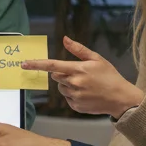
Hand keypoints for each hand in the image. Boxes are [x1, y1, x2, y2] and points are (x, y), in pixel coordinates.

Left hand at [23, 36, 142, 117]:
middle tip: (79, 74)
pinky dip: (73, 95)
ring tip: (85, 85)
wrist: (120, 98)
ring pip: (61, 88)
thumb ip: (79, 49)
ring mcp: (74, 96)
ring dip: (67, 85)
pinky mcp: (75, 106)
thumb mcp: (96, 59)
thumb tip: (64, 39)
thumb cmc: (109, 76)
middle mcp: (74, 83)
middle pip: (56, 77)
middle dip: (63, 74)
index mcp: (78, 69)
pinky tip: (86, 94)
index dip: (37, 64)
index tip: (25, 64)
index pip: (52, 65)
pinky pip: (67, 98)